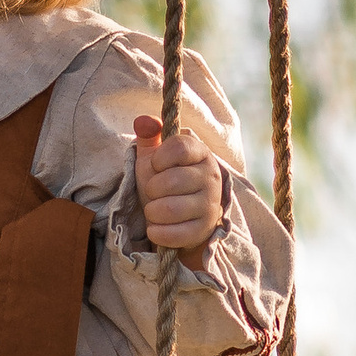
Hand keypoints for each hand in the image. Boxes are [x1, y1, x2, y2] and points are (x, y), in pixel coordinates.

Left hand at [133, 116, 221, 253]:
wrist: (180, 215)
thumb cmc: (165, 181)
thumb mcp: (155, 158)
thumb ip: (149, 138)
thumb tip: (144, 121)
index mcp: (201, 153)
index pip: (180, 147)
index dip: (160, 157)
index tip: (156, 165)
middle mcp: (211, 177)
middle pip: (171, 180)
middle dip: (152, 188)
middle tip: (154, 192)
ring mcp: (210, 204)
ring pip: (169, 209)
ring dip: (152, 211)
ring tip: (154, 209)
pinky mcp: (204, 229)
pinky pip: (174, 233)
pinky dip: (157, 232)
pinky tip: (156, 227)